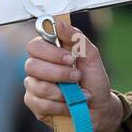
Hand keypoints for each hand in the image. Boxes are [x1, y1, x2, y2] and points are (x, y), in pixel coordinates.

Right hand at [24, 16, 120, 131]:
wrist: (100, 108)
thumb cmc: (94, 80)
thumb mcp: (91, 57)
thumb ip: (76, 38)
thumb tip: (58, 23)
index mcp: (49, 52)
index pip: (35, 46)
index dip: (51, 52)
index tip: (71, 59)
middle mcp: (38, 68)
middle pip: (31, 65)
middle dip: (59, 74)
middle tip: (78, 77)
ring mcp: (34, 86)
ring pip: (37, 86)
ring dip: (62, 92)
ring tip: (79, 94)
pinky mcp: (35, 105)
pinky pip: (40, 104)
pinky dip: (60, 106)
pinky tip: (71, 106)